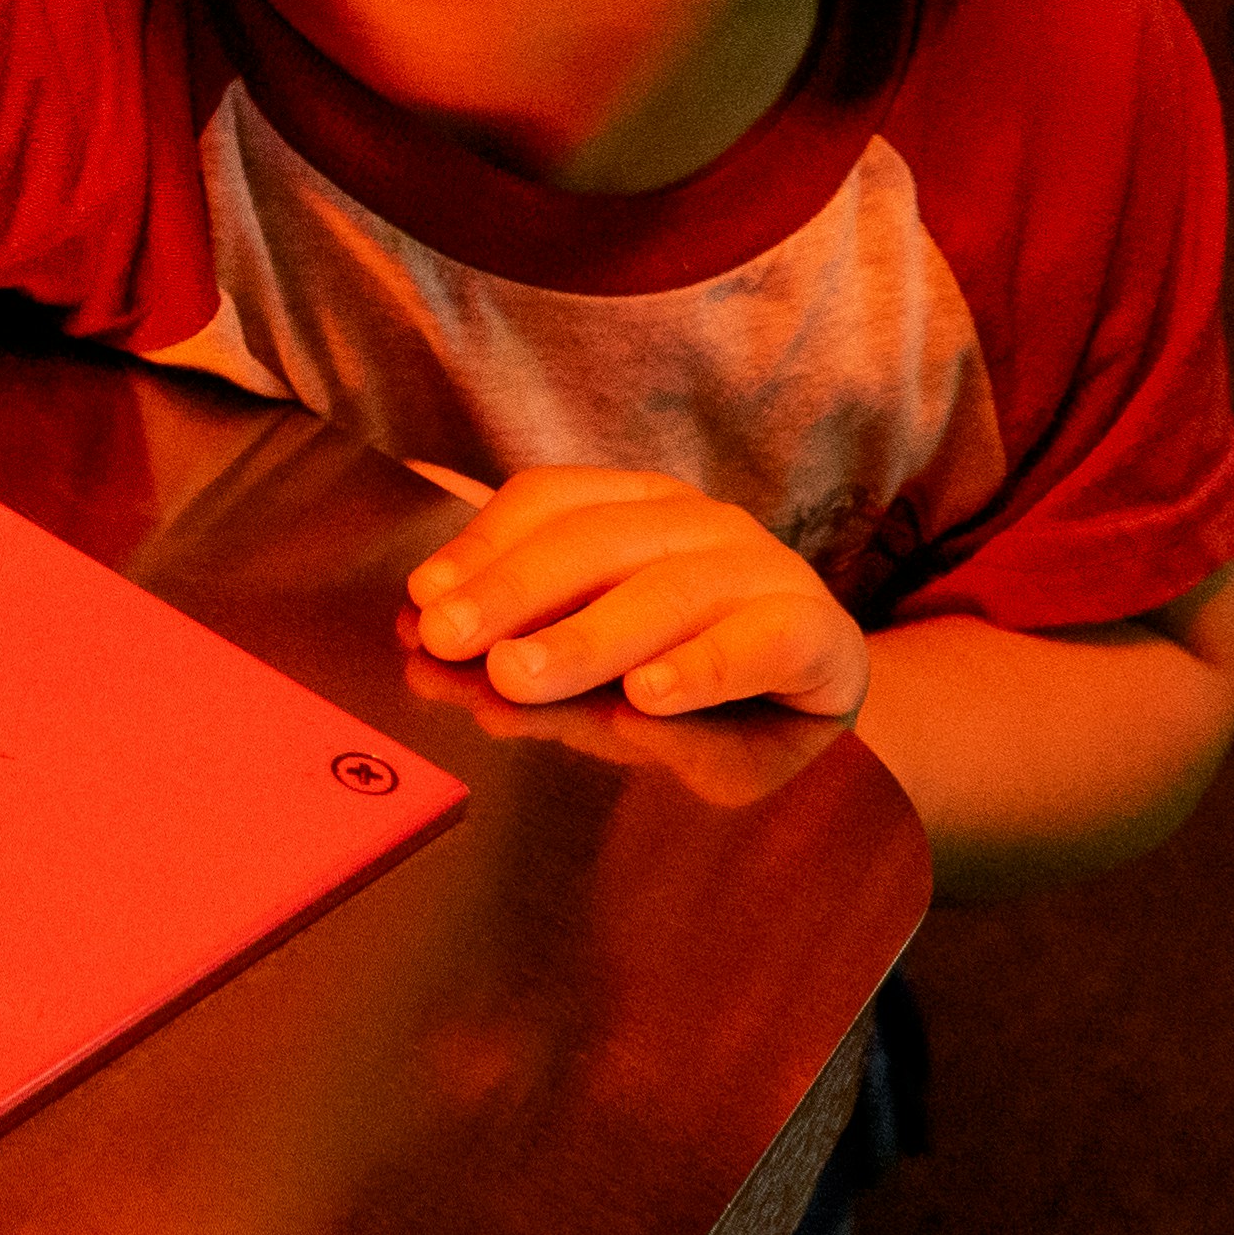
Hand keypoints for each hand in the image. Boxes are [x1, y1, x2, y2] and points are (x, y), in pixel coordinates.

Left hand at [401, 464, 867, 720]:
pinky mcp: (818, 633)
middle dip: (512, 593)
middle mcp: (699, 524)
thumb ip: (518, 639)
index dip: (482, 545)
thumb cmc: (686, 688)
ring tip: (522, 675)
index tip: (422, 598)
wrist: (813, 732)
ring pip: (668, 592)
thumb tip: (415, 614)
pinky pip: (759, 642)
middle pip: (595, 541)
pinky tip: (650, 695)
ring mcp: (764, 571)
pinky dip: (702, 668)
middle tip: (450, 641)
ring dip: (587, 637)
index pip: (549, 503)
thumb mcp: (593, 667)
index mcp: (637, 510)